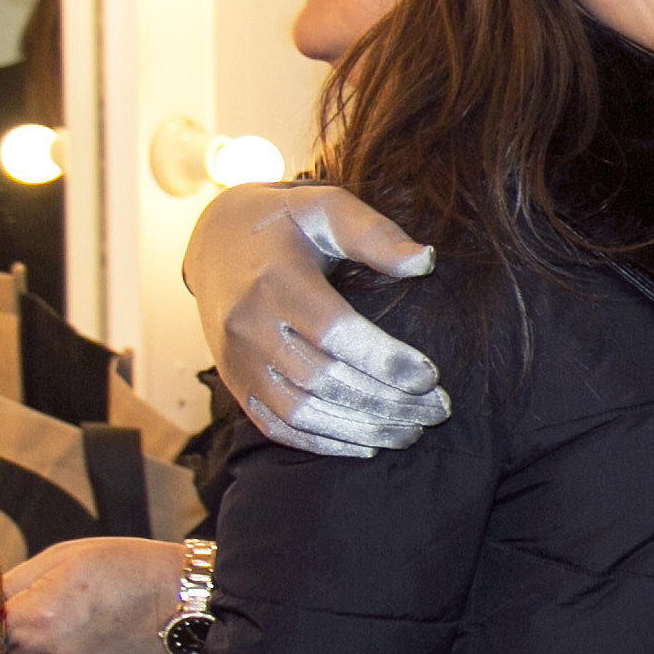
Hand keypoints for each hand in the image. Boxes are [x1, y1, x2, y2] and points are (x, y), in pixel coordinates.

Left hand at [2, 536, 189, 653]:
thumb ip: (12, 583)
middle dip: (18, 634)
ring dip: (42, 650)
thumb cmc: (128, 568)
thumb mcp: (64, 557)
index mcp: (36, 618)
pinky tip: (96, 642)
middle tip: (51, 612)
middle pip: (6, 653)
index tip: (9, 613)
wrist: (190, 600)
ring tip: (80, 623)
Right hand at [184, 184, 447, 456]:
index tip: (431, 377)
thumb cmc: (287, 222)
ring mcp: (236, 358)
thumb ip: (376, 234)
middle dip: (386, 402)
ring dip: (361, 428)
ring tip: (411, 431)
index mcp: (276, 280)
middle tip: (438, 411)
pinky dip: (320, 442)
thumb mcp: (328, 208)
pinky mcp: (234, 380)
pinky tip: (365, 445)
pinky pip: (273, 424)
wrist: (215, 240)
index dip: (385, 360)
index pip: (335, 332)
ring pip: (300, 410)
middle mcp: (248, 324)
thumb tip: (426, 261)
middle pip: (323, 378)